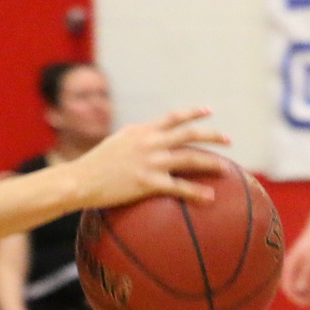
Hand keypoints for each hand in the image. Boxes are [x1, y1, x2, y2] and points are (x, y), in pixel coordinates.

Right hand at [72, 107, 228, 208]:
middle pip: (189, 134)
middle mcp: (150, 142)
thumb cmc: (96, 164)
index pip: (174, 117)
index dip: (194, 113)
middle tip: (229, 140)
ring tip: (226, 169)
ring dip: (211, 162)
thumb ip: (137, 138)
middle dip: (212, 135)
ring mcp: (150, 161)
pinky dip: (196, 192)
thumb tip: (149, 136)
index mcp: (142, 130)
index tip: (209, 111)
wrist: (81, 179)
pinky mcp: (148, 182)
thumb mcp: (118, 142)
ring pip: (190, 158)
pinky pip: (179, 187)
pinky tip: (210, 198)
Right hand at [280, 221, 309, 307]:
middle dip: (305, 299)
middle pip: (292, 290)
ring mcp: (296, 269)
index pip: (289, 288)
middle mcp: (290, 268)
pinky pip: (303, 285)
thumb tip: (300, 289)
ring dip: (308, 297)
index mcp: (290, 266)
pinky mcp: (303, 268)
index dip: (300, 298)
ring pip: (298, 289)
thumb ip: (306, 274)